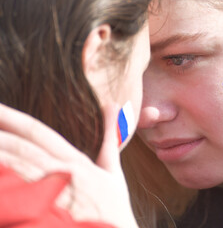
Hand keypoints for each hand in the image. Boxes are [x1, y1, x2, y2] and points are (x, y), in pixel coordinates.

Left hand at [0, 103, 137, 227]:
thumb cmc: (113, 208)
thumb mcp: (114, 171)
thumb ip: (110, 139)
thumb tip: (113, 103)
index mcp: (76, 161)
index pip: (39, 133)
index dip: (14, 118)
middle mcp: (63, 173)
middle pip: (22, 149)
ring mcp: (56, 195)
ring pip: (18, 169)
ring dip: (0, 154)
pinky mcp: (50, 216)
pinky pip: (21, 197)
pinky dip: (6, 183)